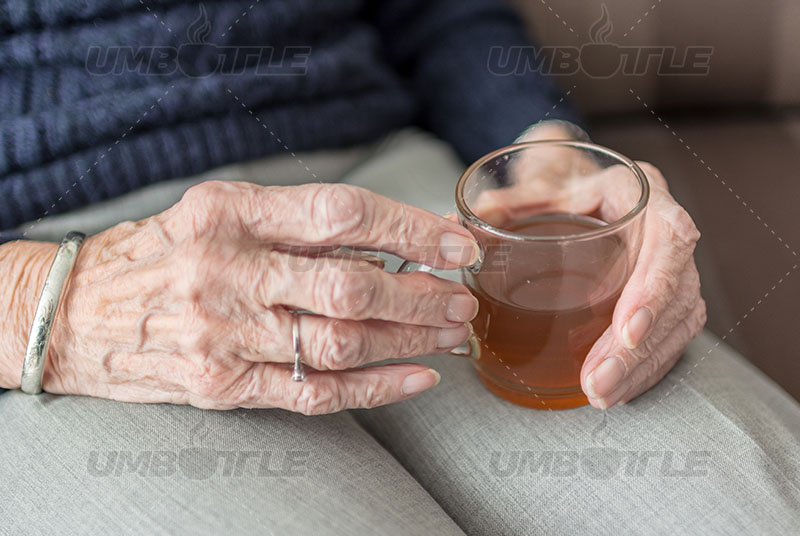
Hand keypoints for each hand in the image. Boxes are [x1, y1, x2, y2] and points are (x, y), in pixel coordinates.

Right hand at [37, 181, 479, 412]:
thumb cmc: (158, 253)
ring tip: (449, 333)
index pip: (340, 213)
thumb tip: (385, 240)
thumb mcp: (216, 211)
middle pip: (350, 285)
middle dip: (420, 294)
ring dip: (409, 339)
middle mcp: (226, 271)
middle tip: (461, 298)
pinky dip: (375, 388)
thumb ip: (292, 222)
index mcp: (229, 212)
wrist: (74, 311)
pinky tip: (416, 378)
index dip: (409, 228)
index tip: (454, 244)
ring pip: (341, 342)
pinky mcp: (221, 385)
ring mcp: (223, 334)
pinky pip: (313, 392)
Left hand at [478, 123, 705, 408]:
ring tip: (602, 395)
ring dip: (642, 366)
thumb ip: (503, 203)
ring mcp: (671, 263)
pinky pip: (673, 334)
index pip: (669, 239)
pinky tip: (619, 389)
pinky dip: (647, 367)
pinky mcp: (667, 293)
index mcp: (641, 192)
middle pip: (676, 292)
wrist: (580, 183)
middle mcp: (665, 227)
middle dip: (638, 348)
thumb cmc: (562, 184)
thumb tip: (454, 227)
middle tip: (599, 383)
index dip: (653, 288)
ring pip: (679, 321)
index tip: (626, 330)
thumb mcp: (536, 185)